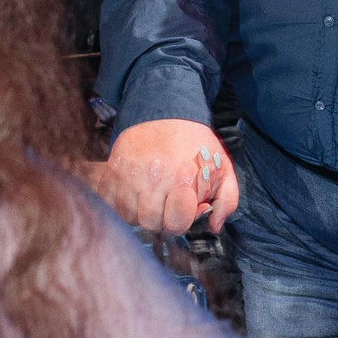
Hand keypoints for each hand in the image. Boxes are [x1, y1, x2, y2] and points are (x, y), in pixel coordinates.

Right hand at [88, 119, 236, 234]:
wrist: (165, 111)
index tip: (185, 206)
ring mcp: (128, 175)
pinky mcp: (111, 171)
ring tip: (152, 195)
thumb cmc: (194, 142)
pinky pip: (112, 203)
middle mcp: (153, 178)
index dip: (182, 219)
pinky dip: (122, 203)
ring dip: (141, 212)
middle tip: (167, 203)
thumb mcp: (223, 167)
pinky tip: (135, 192)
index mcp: (182, 178)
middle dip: (162, 218)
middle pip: (151, 224)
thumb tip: (215, 227)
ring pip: (129, 216)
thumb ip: (226, 200)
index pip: (176, 224)